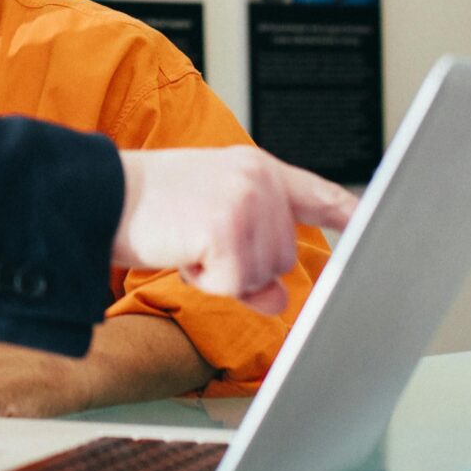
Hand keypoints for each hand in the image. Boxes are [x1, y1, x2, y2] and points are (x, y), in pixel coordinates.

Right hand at [115, 148, 355, 314]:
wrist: (96, 195)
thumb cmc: (149, 208)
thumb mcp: (207, 224)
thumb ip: (253, 255)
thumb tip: (279, 302)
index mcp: (256, 168)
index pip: (315, 192)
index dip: (347, 213)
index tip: (373, 226)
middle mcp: (259, 180)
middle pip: (284, 256)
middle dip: (243, 265)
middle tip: (198, 242)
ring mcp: (247, 202)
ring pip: (262, 274)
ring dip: (223, 274)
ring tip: (187, 241)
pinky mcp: (228, 229)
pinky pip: (234, 284)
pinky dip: (205, 280)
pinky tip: (182, 249)